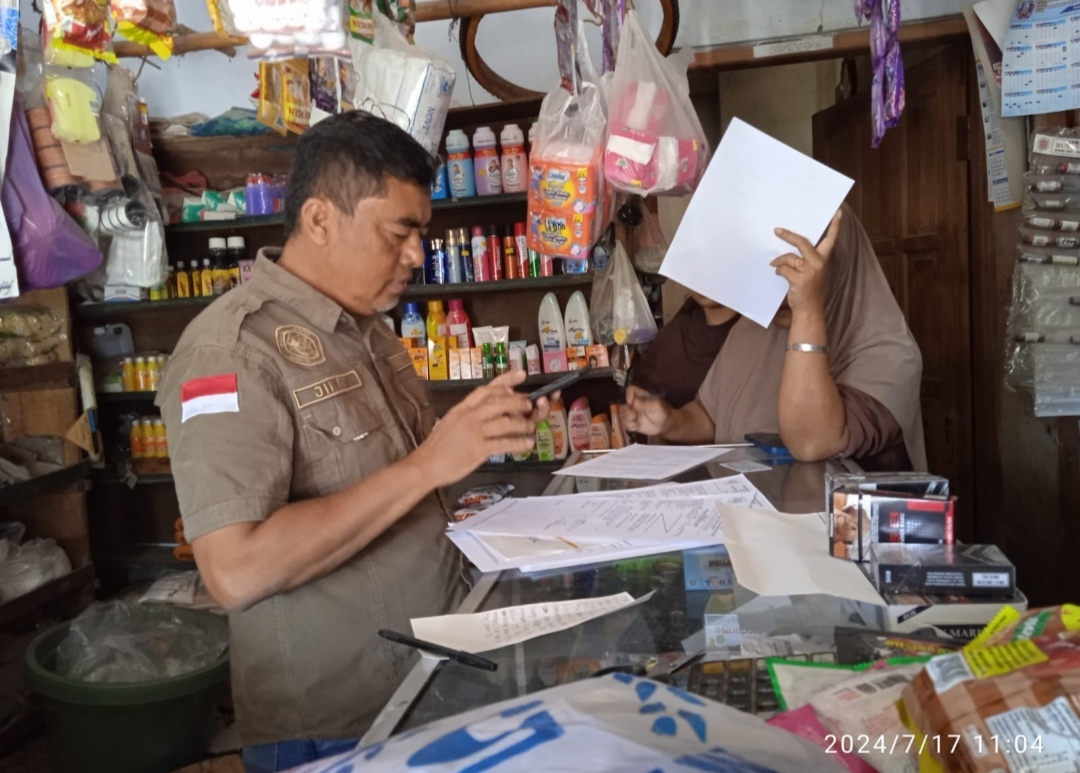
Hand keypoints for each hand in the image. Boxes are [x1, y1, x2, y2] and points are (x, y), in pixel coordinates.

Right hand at [417, 371, 538, 486]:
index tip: (521, 375)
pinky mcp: (478, 449)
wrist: (425, 464)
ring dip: (522, 424)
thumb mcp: (452, 421)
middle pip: (500, 402)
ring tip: (530, 426)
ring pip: (505, 422)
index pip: (487, 389)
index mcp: (462, 408)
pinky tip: (527, 444)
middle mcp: (469, 416)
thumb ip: (469, 413)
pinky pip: (504, 443)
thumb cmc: (438, 446)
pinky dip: (519, 443)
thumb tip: (491, 407)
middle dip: (519, 403)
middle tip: (529, 405)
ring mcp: (474, 432)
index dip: (506, 380)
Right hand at [621, 385, 672, 436]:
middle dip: (626, 410)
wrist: (665, 426)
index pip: (630, 390)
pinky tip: (636, 426)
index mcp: (640, 396)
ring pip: (622, 414)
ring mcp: (632, 413)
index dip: (628, 395)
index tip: (630, 403)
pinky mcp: (632, 422)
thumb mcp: (656, 405)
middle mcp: (634, 403)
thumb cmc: (662, 412)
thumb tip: (631, 403)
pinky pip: (625, 423)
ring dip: (627, 418)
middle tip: (633, 414)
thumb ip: (644, 402)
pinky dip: (629, 425)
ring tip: (635, 420)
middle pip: (622, 403)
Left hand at [770, 210, 841, 316]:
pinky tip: (778, 274)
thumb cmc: (809, 289)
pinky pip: (783, 269)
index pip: (831, 240)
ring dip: (778, 260)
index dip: (835, 226)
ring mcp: (809, 271)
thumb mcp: (812, 272)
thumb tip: (789, 249)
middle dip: (788, 235)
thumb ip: (805, 259)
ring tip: (774, 264)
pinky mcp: (798, 280)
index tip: (838, 213)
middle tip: (777, 230)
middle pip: (802, 242)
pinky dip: (778, 270)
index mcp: (823, 259)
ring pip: (789, 257)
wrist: (809, 309)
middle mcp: (818, 263)